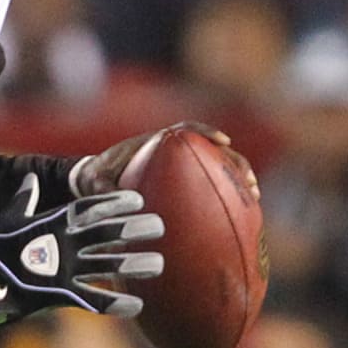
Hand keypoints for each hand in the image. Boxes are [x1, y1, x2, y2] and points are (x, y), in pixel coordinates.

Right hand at [0, 174, 163, 347]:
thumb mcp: (9, 218)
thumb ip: (24, 198)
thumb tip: (29, 179)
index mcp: (53, 222)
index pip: (91, 207)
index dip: (116, 202)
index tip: (138, 199)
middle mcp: (64, 244)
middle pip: (108, 233)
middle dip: (135, 228)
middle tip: (159, 226)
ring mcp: (65, 269)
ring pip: (108, 265)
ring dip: (135, 265)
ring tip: (159, 265)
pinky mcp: (62, 295)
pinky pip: (95, 301)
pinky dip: (117, 304)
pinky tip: (139, 306)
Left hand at [76, 121, 259, 201]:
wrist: (93, 180)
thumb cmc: (95, 176)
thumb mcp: (95, 181)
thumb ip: (104, 189)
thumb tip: (120, 204)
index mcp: (154, 143)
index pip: (184, 130)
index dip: (205, 132)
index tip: (223, 140)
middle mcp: (171, 153)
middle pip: (211, 149)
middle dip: (234, 160)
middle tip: (249, 180)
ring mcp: (179, 168)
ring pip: (216, 168)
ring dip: (236, 178)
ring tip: (254, 197)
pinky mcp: (181, 184)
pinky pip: (208, 186)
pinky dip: (224, 196)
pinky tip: (238, 217)